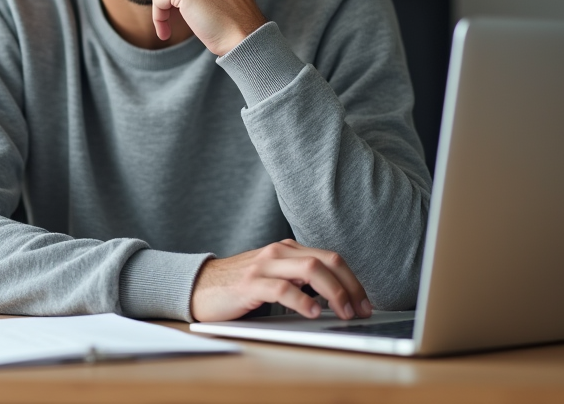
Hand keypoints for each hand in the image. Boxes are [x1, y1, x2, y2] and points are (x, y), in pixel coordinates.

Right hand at [190, 239, 373, 322]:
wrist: (198, 286)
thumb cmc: (239, 286)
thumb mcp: (274, 277)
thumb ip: (299, 280)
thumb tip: (334, 299)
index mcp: (288, 250)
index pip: (331, 258)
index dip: (353, 281)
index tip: (365, 303)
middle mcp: (279, 252)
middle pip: (327, 261)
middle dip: (350, 287)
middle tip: (361, 311)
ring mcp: (264, 266)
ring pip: (310, 270)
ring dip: (334, 293)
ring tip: (344, 313)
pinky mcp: (249, 284)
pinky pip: (282, 288)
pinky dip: (302, 300)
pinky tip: (313, 313)